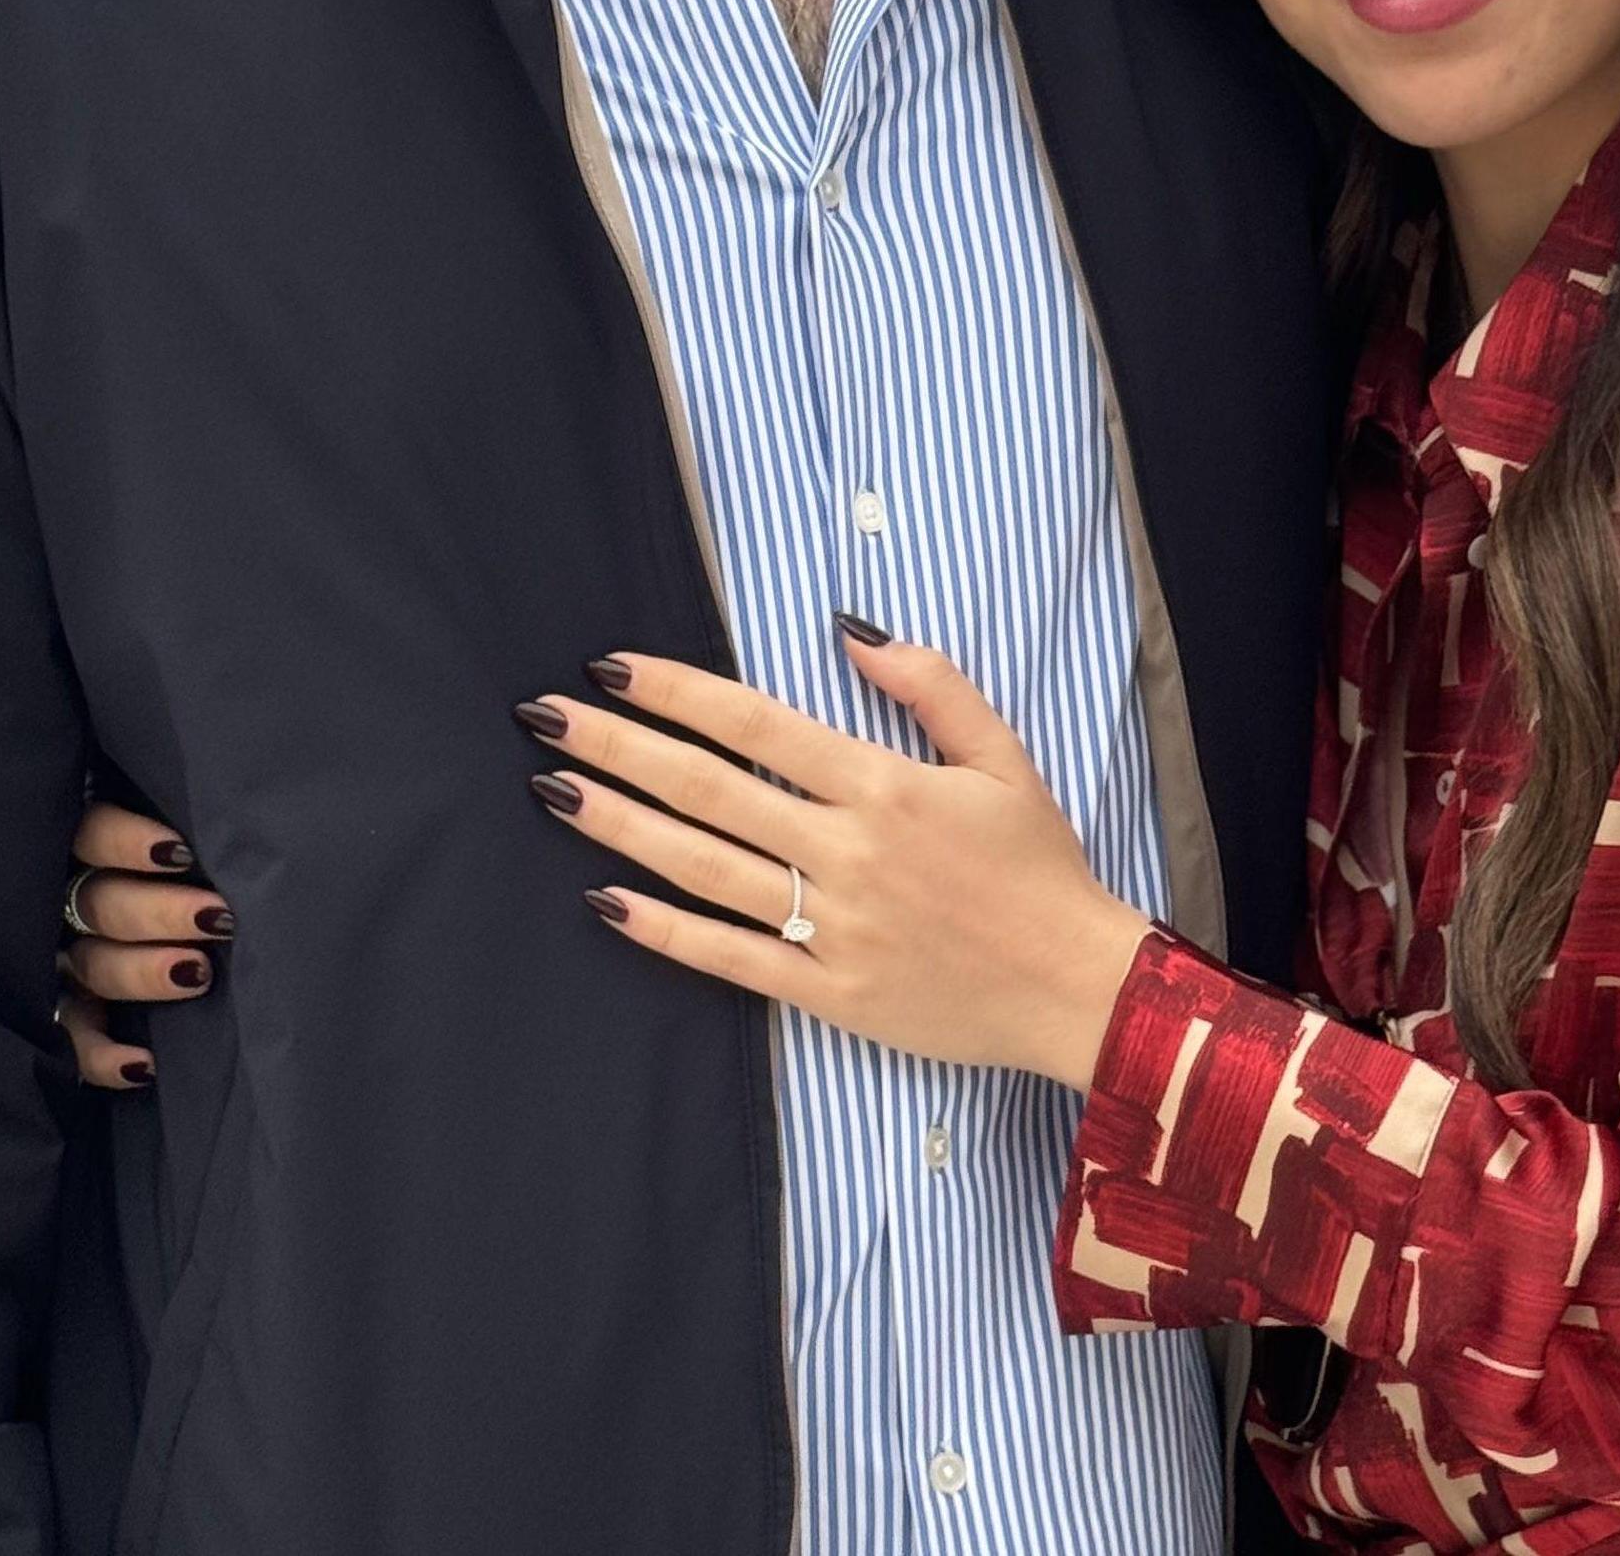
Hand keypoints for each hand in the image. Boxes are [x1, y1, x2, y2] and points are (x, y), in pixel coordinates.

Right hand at [56, 801, 235, 1087]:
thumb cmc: (174, 872)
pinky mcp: (58, 1014)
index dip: (128, 842)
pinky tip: (143, 1064)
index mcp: (79, 846)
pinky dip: (101, 1057)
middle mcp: (61, 902)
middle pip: (99, 904)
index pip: (91, 833)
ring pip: (91, 966)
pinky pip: (71, 1040)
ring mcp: (55, 960)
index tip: (179, 853)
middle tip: (215, 918)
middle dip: (159, 913)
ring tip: (198, 974)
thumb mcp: (160, 838)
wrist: (117, 938)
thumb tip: (234, 830)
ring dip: (142, 972)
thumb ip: (173, 837)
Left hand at [517, 622, 1154, 1088]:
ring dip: (620, 826)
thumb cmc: (1039, 865)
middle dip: (618, 747)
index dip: (677, 691)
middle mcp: (846, 851)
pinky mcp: (828, 992)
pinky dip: (664, 929)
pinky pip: (730, 956)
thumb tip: (848, 628)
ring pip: (703, 866)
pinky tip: (606, 899)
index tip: (613, 667)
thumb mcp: (1002, 756)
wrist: (1075, 986)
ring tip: (555, 790)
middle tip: (545, 716)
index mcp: (883, 786)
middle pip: (707, 788)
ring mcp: (831, 926)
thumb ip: (929, 684)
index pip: (754, 725)